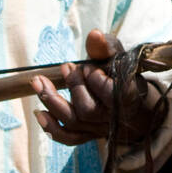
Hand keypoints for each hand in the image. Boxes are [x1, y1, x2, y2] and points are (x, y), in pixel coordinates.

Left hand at [32, 29, 158, 145]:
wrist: (133, 101)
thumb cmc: (123, 75)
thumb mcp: (119, 57)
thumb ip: (106, 47)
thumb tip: (94, 34)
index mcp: (127, 97)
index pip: (110, 93)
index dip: (95, 78)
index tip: (88, 66)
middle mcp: (113, 118)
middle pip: (87, 109)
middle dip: (73, 86)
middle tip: (66, 67)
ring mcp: (99, 128)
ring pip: (74, 122)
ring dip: (52, 102)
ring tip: (38, 82)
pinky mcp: (88, 134)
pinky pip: (69, 138)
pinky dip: (52, 129)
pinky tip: (39, 113)